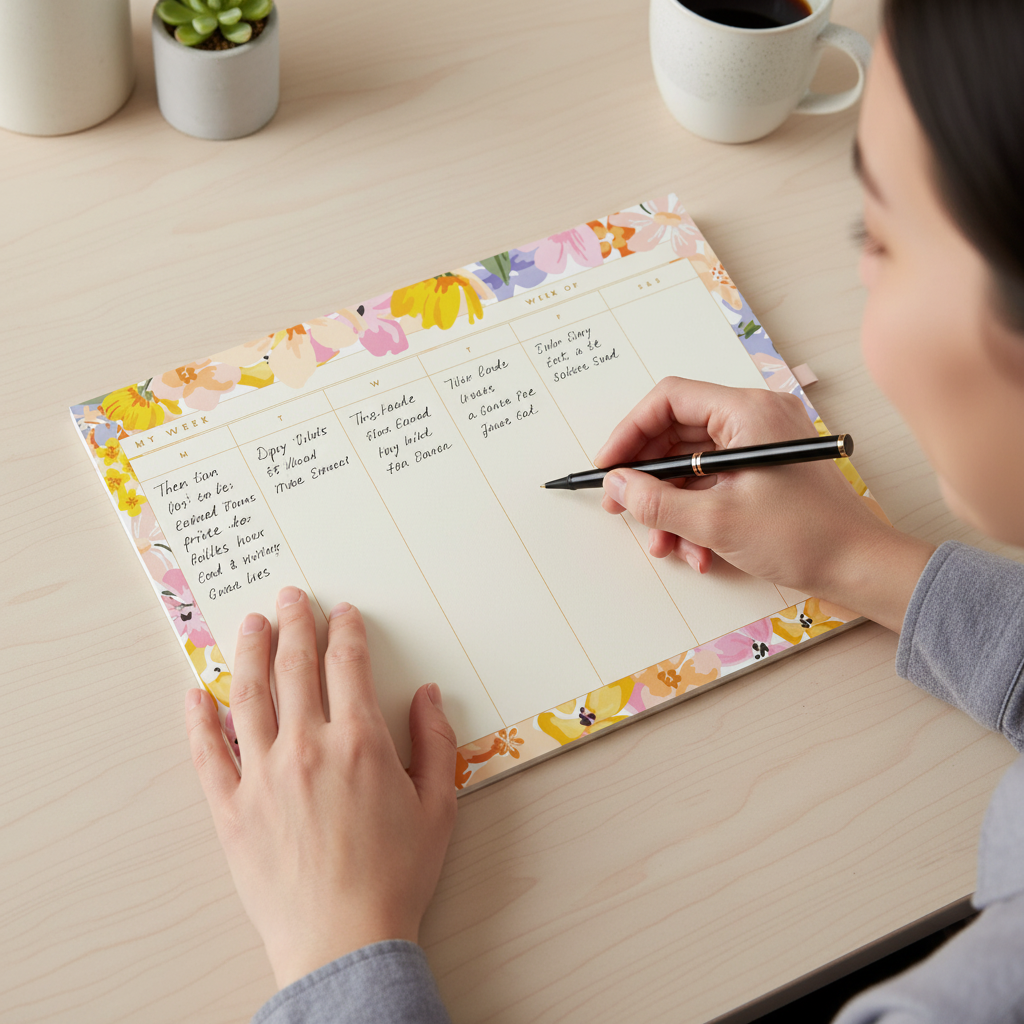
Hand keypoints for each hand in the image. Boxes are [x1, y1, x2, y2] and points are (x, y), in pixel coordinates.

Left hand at [185, 587, 457, 989]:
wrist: (343, 940)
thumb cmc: (396, 876)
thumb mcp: (438, 806)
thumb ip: (436, 742)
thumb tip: (428, 695)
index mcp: (360, 742)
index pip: (348, 665)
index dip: (345, 631)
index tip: (343, 613)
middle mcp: (307, 746)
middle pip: (296, 666)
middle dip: (295, 623)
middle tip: (290, 597)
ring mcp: (263, 775)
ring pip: (250, 694)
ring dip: (251, 652)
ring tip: (251, 624)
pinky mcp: (231, 808)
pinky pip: (207, 753)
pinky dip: (199, 719)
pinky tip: (197, 693)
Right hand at [596, 378, 933, 631]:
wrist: (861, 569)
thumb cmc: (803, 537)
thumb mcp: (716, 522)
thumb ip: (657, 502)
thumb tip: (617, 485)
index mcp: (748, 412)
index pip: (670, 399)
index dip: (630, 432)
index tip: (609, 467)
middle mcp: (755, 419)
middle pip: (678, 432)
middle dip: (648, 477)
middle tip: (622, 506)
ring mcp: (761, 446)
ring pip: (692, 465)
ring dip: (671, 506)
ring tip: (664, 544)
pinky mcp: (764, 472)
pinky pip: (714, 483)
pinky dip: (696, 513)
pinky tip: (696, 550)